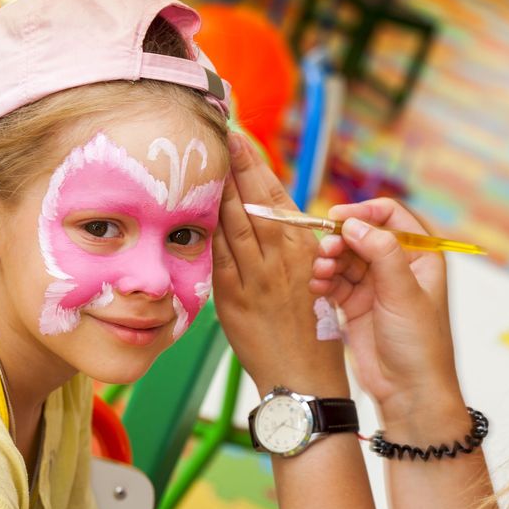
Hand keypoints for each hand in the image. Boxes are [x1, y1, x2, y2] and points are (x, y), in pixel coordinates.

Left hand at [213, 134, 348, 397]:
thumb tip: (263, 212)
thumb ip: (289, 244)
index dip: (254, 163)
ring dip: (216, 188)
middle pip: (252, 199)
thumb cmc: (312, 328)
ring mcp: (255, 277)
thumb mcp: (315, 276)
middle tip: (215, 132)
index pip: (276, 194)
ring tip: (201, 158)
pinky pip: (217, 255)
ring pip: (232, 222)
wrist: (304, 377)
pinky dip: (207, 229)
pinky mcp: (233, 298)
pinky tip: (193, 207)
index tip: (238, 136)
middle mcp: (281, 257)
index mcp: (304, 247)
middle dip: (233, 164)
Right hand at [309, 199, 466, 439]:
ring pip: (344, 258)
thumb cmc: (420, 345)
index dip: (364, 212)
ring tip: (319, 274)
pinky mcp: (356, 305)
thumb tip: (355, 223)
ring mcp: (375, 286)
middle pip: (361, 236)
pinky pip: (334, 281)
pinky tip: (316, 286)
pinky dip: (323, 280)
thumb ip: (381, 252)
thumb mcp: (404, 293)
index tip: (337, 218)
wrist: (409, 392)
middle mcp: (398, 267)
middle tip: (324, 251)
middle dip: (340, 240)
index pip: (391, 216)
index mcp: (421, 256)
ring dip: (328, 260)